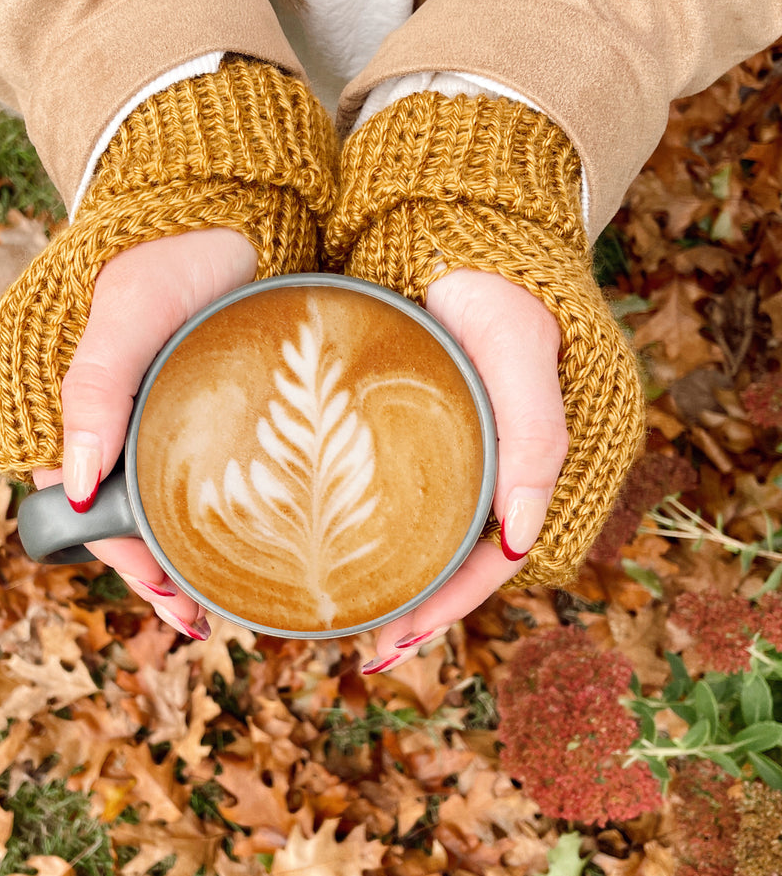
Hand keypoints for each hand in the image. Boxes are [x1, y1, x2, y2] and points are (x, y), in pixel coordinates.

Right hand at [32, 227, 256, 639]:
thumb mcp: (125, 313)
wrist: (228, 203)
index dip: (127, 559)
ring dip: (190, 551)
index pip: (88, 506)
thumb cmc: (165, 250)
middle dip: (161, 572)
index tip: (173, 599)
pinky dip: (219, 511)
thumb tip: (79, 486)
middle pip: (128, 517)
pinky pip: (204, 469)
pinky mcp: (205, 401)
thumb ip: (94, 387)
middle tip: (205, 619)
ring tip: (228, 597)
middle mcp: (116, 419)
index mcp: (76, 406)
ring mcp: (161, 412)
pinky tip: (251, 538)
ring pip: (165, 501)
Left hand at [361, 266, 568, 673]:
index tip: (398, 639)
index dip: (450, 604)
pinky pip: (403, 493)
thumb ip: (533, 434)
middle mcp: (496, 464)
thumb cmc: (497, 284)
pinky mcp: (419, 428)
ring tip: (349, 616)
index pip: (495, 558)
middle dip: (419, 608)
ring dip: (398, 579)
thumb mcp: (519, 350)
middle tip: (369, 647)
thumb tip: (519, 538)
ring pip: (430, 535)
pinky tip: (338, 543)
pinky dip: (380, 529)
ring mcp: (456, 448)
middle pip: (459, 558)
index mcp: (536, 461)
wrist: (453, 228)